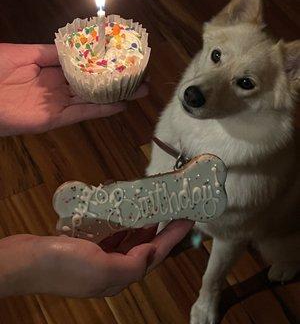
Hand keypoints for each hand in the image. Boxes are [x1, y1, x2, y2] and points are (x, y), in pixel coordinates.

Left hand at [0, 44, 147, 135]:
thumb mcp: (23, 53)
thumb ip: (50, 52)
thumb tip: (76, 45)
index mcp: (50, 70)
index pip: (83, 66)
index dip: (102, 63)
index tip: (122, 57)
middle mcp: (58, 87)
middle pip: (92, 84)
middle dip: (116, 80)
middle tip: (140, 76)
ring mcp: (58, 103)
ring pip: (92, 99)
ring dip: (116, 96)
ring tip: (140, 90)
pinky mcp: (55, 119)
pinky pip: (81, 113)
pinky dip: (101, 110)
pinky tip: (120, 104)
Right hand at [0, 220, 192, 297]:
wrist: (27, 262)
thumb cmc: (64, 267)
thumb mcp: (103, 269)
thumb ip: (132, 263)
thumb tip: (152, 252)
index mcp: (120, 276)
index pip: (155, 255)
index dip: (173, 237)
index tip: (188, 219)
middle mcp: (112, 267)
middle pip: (144, 245)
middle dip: (160, 228)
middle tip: (171, 208)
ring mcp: (98, 256)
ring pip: (127, 237)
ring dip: (140, 221)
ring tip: (151, 204)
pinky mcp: (86, 245)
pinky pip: (109, 230)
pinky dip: (118, 219)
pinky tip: (121, 207)